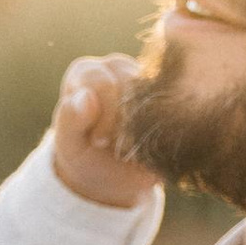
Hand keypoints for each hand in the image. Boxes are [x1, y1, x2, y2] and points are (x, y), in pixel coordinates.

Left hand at [51, 54, 159, 209]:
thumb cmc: (84, 155)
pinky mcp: (168, 97)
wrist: (110, 176)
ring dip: (145, 126)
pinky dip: (164, 130)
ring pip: (156, 95)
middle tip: (116, 145)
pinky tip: (152, 143)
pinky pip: (175, 107)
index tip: (99, 141)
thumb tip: (86, 97)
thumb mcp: (70, 143)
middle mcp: (116, 68)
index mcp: (88, 72)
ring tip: (132, 145)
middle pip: (132, 85)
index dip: (104, 115)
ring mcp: (145, 79)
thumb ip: (70, 119)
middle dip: (125, 122)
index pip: (102, 82)